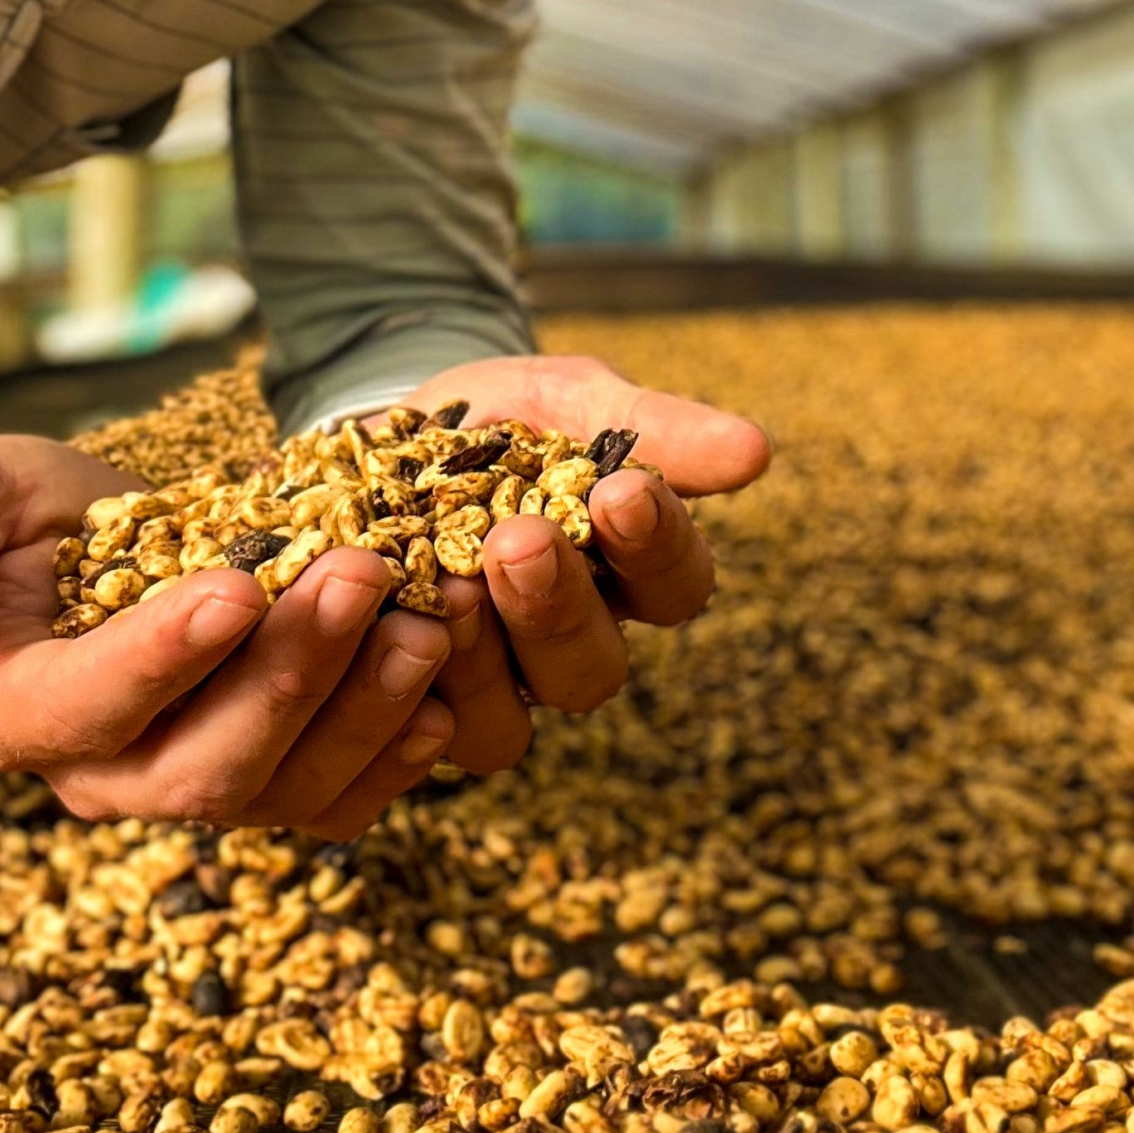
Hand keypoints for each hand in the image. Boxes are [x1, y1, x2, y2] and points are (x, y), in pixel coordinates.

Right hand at [0, 438, 456, 836]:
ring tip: (426, 623)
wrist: (55, 554)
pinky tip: (443, 693)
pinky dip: (391, 756)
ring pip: (283, 792)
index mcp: (15, 713)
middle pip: (205, 768)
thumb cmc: (1, 518)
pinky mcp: (262, 775)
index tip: (237, 585)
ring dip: (364, 714)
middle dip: (292, 675)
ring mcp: (187, 785)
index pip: (90, 706)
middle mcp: (103, 777)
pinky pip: (330, 801)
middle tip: (362, 574)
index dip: (164, 657)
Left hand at [400, 351, 768, 774]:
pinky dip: (409, 685)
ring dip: (481, 652)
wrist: (377, 439)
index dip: (656, 546)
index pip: (674, 583)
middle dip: (556, 606)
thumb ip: (653, 427)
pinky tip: (391, 626)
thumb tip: (756, 453)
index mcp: (626, 573)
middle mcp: (569, 643)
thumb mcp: (568, 401)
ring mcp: (493, 685)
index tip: (623, 492)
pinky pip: (425, 732)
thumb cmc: (497, 420)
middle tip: (519, 543)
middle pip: (592, 670)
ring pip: (511, 718)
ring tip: (447, 582)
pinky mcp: (414, 703)